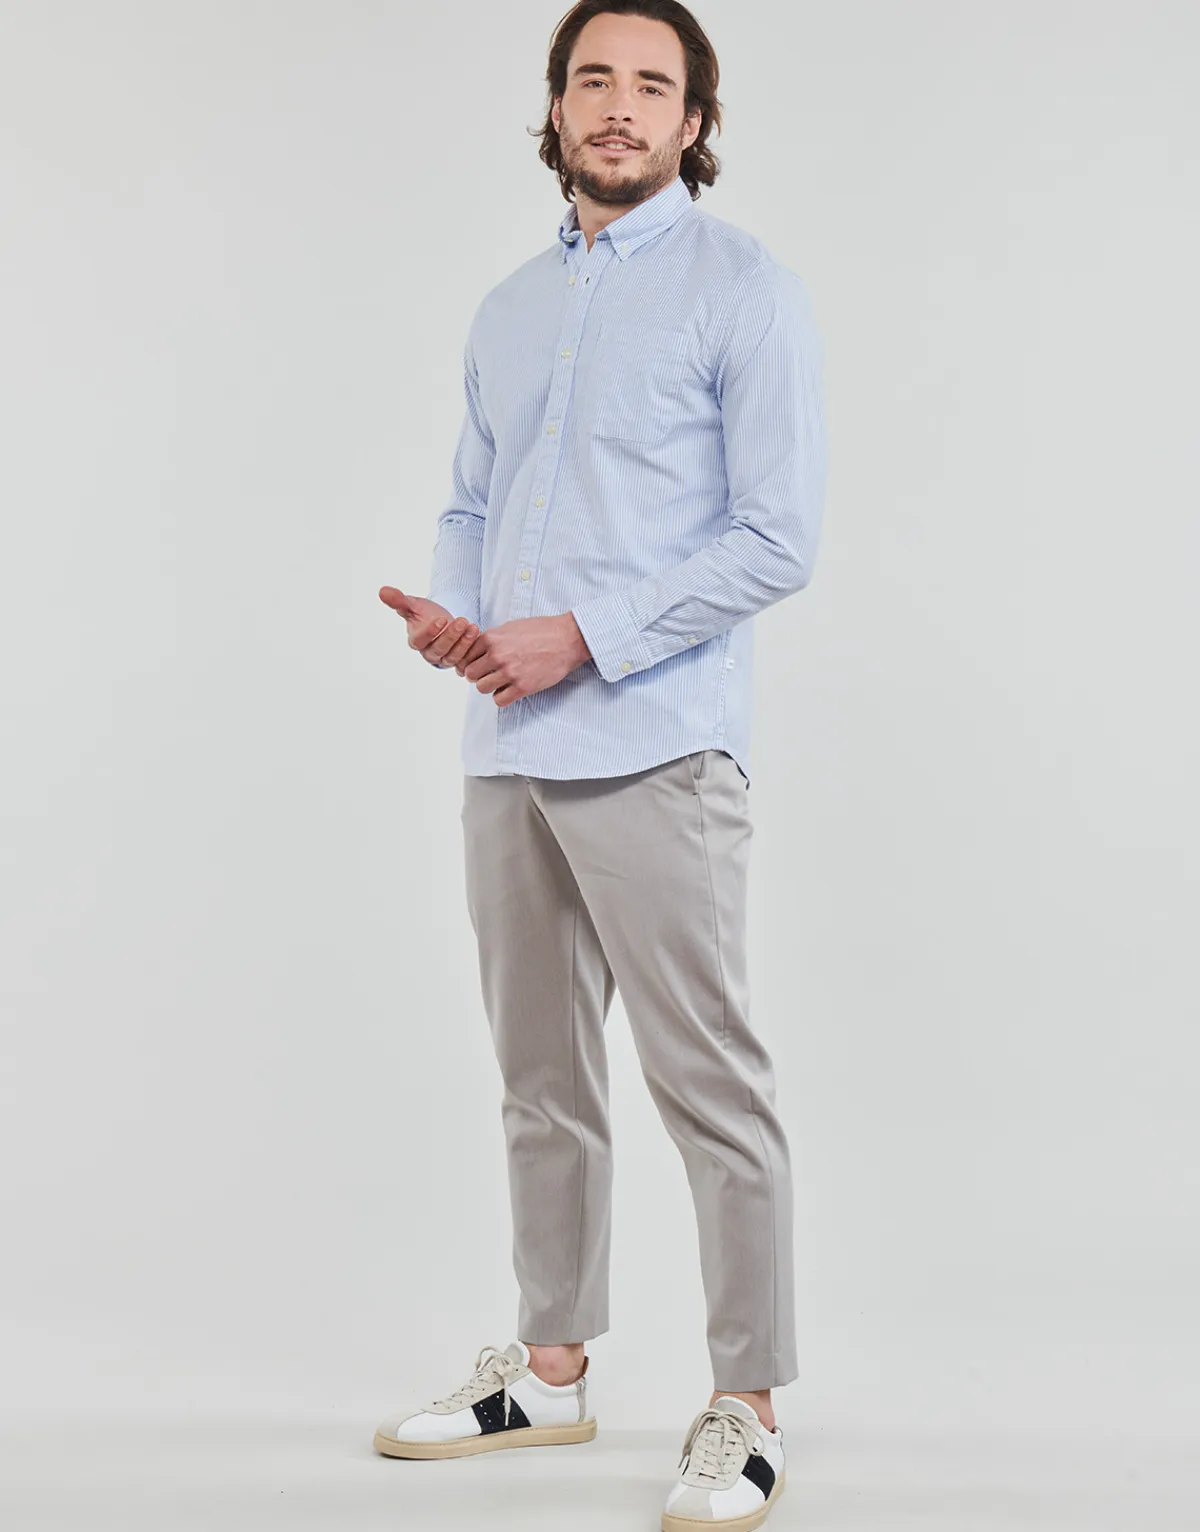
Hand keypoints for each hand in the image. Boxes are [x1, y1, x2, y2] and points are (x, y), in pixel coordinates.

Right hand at [378, 586, 480, 669]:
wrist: (443, 619)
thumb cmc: (425, 613)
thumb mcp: (413, 604)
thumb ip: (399, 600)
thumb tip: (382, 591)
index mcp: (416, 641)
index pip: (420, 641)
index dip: (430, 632)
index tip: (441, 619)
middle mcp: (429, 652)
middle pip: (439, 649)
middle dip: (451, 635)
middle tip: (462, 621)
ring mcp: (445, 658)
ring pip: (453, 655)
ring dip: (464, 642)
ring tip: (471, 626)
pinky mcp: (459, 659)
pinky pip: (465, 658)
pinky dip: (472, 647)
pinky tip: (477, 633)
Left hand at [456, 613, 591, 706]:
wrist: (567, 640)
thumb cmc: (541, 631)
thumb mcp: (510, 627)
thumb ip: (492, 639)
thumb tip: (476, 651)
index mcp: (492, 639)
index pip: (466, 656)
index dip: (472, 661)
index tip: (481, 664)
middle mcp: (497, 655)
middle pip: (471, 674)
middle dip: (479, 675)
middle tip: (491, 674)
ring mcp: (509, 672)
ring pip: (482, 688)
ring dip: (490, 686)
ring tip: (502, 681)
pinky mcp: (522, 687)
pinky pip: (499, 700)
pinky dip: (502, 697)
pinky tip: (511, 689)